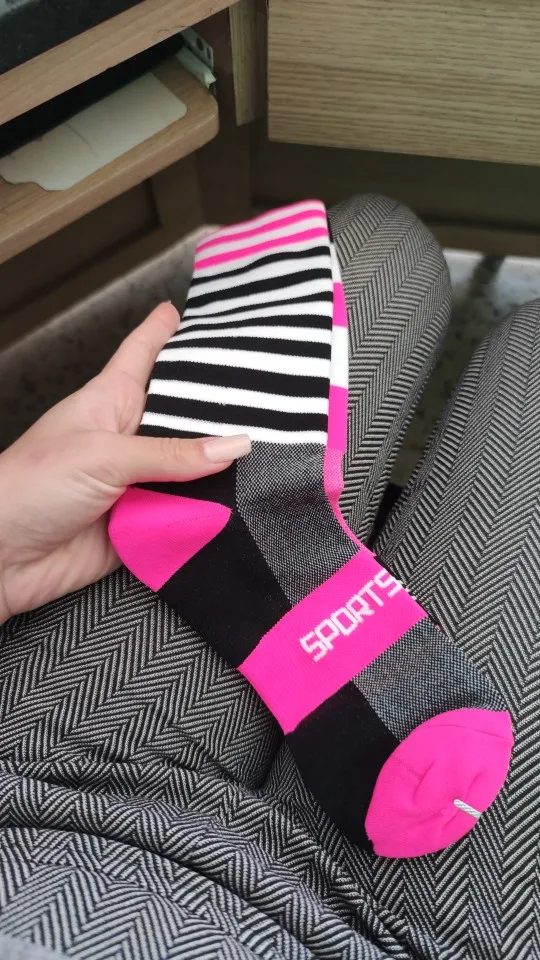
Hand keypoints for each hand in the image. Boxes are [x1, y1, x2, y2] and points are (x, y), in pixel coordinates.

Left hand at [0, 302, 249, 621]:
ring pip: (190, 471)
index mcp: (109, 401)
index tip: (185, 310)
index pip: (142, 354)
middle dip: (216, 409)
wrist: (1, 560)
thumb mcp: (102, 455)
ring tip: (271, 451)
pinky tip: (240, 507)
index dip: (163, 331)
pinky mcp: (142, 524)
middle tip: (266, 394)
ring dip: (218, 470)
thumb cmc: (26, 489)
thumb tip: (231, 446)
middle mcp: (126, 439)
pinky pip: (185, 516)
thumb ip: (171, 454)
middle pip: (180, 416)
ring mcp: (135, 482)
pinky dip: (207, 515)